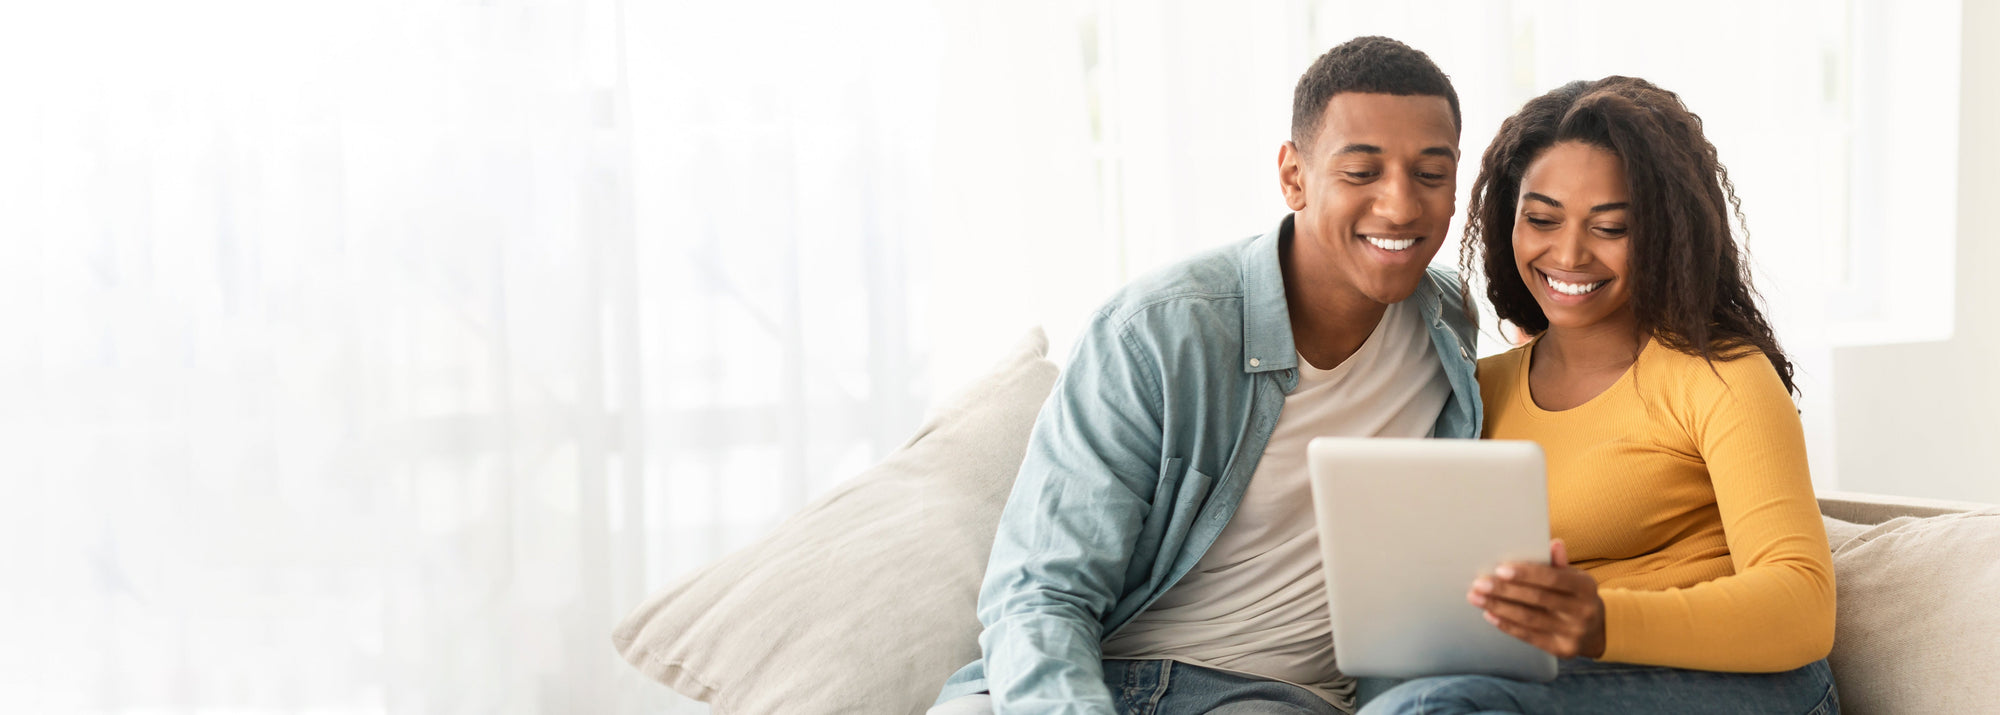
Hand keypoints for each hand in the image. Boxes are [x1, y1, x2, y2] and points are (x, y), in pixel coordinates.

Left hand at [1467, 538, 1606, 658]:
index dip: (1526, 574)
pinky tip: (1490, 614)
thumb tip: (1553, 543)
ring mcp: (1573, 633)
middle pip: (1537, 599)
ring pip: (1529, 619)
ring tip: (1477, 598)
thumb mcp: (1574, 577)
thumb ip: (1559, 563)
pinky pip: (1529, 636)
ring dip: (1498, 607)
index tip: (1500, 570)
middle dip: (1504, 590)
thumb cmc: (1576, 595)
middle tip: (1479, 583)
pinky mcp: (1562, 649)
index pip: (1553, 578)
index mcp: (1586, 587)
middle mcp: (1583, 611)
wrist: (1596, 630)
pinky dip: (1506, 624)